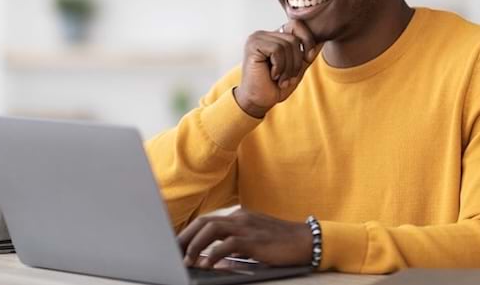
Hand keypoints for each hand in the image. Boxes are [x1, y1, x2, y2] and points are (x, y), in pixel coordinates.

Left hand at [179, 208, 312, 268]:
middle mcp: (239, 217)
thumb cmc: (281, 242)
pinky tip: (207, 264)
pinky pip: (228, 244)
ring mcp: (247, 226)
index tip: (176, 245)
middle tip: (172, 253)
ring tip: (186, 260)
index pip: (207, 221)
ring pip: (211, 229)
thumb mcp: (254, 239)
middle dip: (185, 237)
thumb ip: (234, 243)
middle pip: (204, 222)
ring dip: (195, 245)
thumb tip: (212, 257)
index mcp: (238, 216)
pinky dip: (214, 253)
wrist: (306, 240)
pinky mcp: (254, 239)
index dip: (189, 232)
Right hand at [234, 20, 321, 117]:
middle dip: (296, 62)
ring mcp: (257, 38)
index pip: (297, 25)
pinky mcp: (253, 45)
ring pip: (287, 45)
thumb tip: (322, 40)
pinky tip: (272, 75)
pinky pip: (277, 50)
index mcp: (274, 37)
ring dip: (288, 68)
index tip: (308, 59)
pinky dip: (279, 67)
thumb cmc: (275, 87)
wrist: (258, 102)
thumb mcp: (297, 68)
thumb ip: (306, 54)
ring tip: (280, 79)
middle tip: (287, 78)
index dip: (307, 41)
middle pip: (294, 38)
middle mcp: (264, 34)